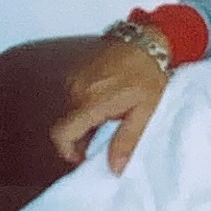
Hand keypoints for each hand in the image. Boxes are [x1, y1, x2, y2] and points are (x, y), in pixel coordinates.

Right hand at [49, 39, 169, 173]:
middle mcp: (75, 90)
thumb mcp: (145, 111)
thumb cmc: (148, 76)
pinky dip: (84, 108)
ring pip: (68, 113)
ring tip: (110, 119)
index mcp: (90, 102)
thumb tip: (114, 168)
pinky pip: (73, 99)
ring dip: (83, 123)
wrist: (145, 41)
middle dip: (81, 139)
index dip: (69, 152)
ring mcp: (73, 79)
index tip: (86, 156)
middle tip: (105, 139)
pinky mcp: (76, 72)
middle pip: (65, 126)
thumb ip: (127, 140)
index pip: (62, 135)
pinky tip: (106, 104)